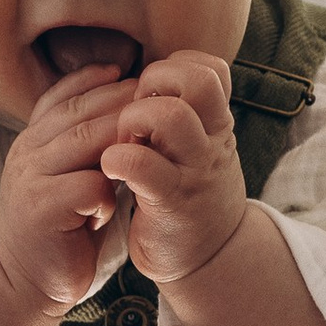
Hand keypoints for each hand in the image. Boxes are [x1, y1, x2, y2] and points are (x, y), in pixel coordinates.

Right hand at [0, 65, 137, 325]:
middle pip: (80, 112)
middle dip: (122, 103)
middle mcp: (27, 152)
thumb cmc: (59, 227)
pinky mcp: (42, 208)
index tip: (133, 74)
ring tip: (151, 145)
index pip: (63, 96)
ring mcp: (31, 178)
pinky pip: (87, 185)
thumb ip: (83, 146)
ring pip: (85, 140)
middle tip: (159, 101)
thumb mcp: (66, 177)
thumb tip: (127, 108)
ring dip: (123, 140)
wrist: (23, 281)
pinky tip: (115, 204)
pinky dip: (108, 190)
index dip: (97, 81)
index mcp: (32, 140)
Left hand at [99, 53, 247, 289]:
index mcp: (215, 123)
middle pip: (197, 81)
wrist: (209, 258)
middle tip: (132, 113)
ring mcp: (195, 171)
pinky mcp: (173, 202)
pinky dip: (119, 159)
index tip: (149, 95)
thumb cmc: (190, 194)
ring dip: (133, 120)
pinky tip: (110, 167)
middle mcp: (212, 141)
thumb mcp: (196, 147)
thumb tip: (142, 78)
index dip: (173, 68)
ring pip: (171, 117)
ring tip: (121, 142)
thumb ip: (181, 114)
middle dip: (153, 84)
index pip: (208, 68)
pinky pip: (145, 166)